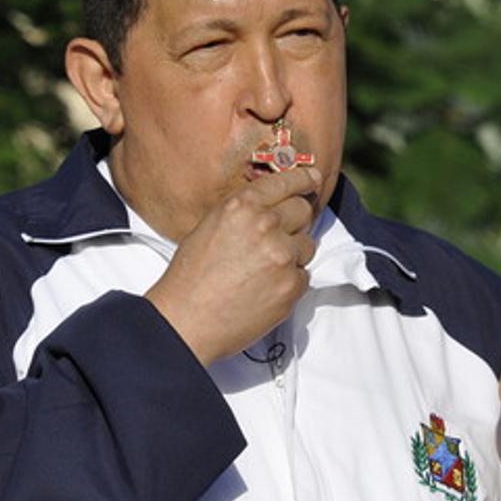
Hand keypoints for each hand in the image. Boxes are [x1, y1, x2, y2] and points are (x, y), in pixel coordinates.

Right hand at [145, 167, 321, 365]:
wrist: (187, 321)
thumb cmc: (191, 277)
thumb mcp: (211, 226)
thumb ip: (245, 212)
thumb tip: (273, 207)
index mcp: (242, 206)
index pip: (286, 182)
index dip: (303, 179)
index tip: (313, 179)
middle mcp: (265, 225)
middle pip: (303, 210)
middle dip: (296, 220)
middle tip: (280, 236)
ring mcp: (282, 256)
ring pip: (307, 245)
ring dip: (293, 254)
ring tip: (263, 269)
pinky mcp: (292, 285)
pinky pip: (304, 276)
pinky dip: (289, 282)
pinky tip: (264, 289)